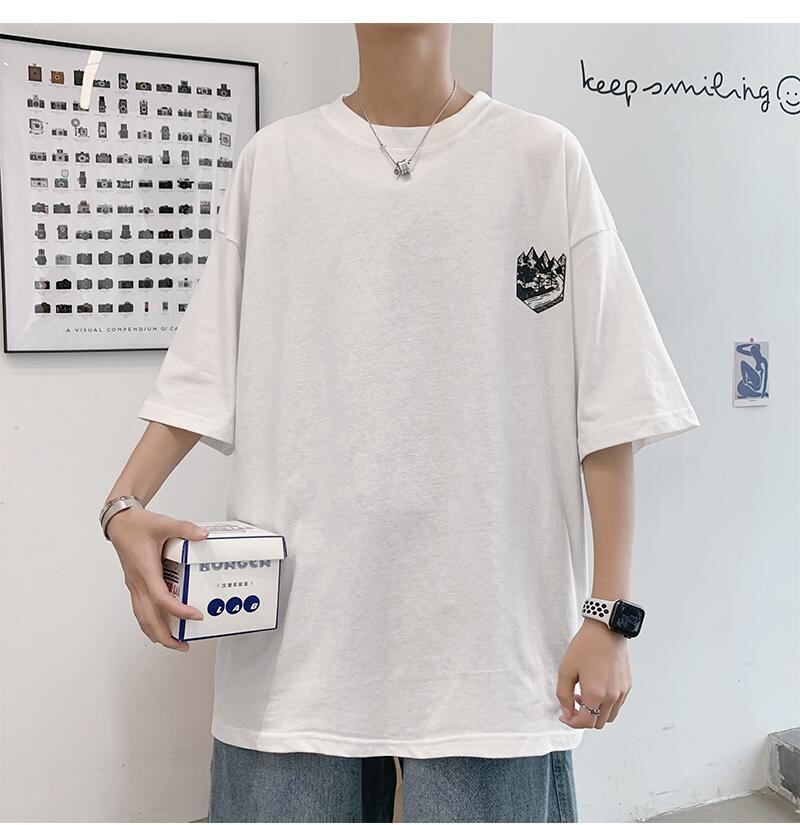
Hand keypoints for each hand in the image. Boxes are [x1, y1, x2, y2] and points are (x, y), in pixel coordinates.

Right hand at [107, 507, 207, 652]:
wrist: (120, 523)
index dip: (178, 611)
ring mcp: (135, 585)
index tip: (195, 616)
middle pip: (149, 618)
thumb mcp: (164, 523)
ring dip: (156, 633)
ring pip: (142, 617)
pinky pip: (140, 609)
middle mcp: (138, 582)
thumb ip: (184, 529)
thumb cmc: (137, 525)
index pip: (161, 599)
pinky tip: (161, 624)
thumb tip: (202, 535)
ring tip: (174, 642)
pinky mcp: (135, 584)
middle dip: (165, 636)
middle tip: (183, 645)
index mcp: (146, 570)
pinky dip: (150, 622)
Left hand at [556, 618, 631, 728]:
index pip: (586, 723)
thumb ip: (563, 695)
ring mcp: (622, 692)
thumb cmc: (585, 646)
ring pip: (609, 716)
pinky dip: (606, 705)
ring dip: (596, 712)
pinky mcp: (627, 685)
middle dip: (584, 718)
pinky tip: (596, 689)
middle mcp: (612, 697)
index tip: (564, 716)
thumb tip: (567, 712)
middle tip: (573, 702)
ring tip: (584, 695)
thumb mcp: (566, 670)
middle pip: (598, 723)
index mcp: (596, 694)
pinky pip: (617, 705)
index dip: (572, 723)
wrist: (606, 629)